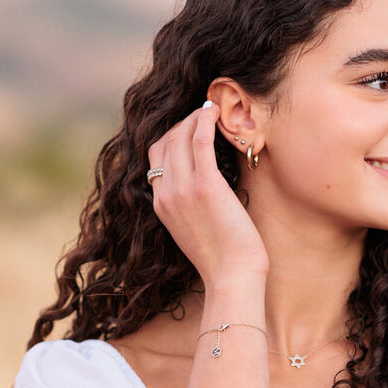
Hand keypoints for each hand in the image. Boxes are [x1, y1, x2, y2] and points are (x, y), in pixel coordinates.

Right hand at [147, 101, 269, 286]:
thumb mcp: (192, 231)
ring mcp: (183, 189)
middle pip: (165, 142)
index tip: (190, 129)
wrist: (231, 277)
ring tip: (213, 110)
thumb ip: (187, 208)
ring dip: (196, 117)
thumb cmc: (221, 259)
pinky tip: (216, 110)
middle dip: (183, 123)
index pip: (156, 158)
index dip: (172, 137)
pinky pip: (200, 139)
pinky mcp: (205, 185)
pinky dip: (206, 119)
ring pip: (180, 136)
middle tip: (204, 115)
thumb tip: (201, 190)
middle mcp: (166, 194)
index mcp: (160, 205)